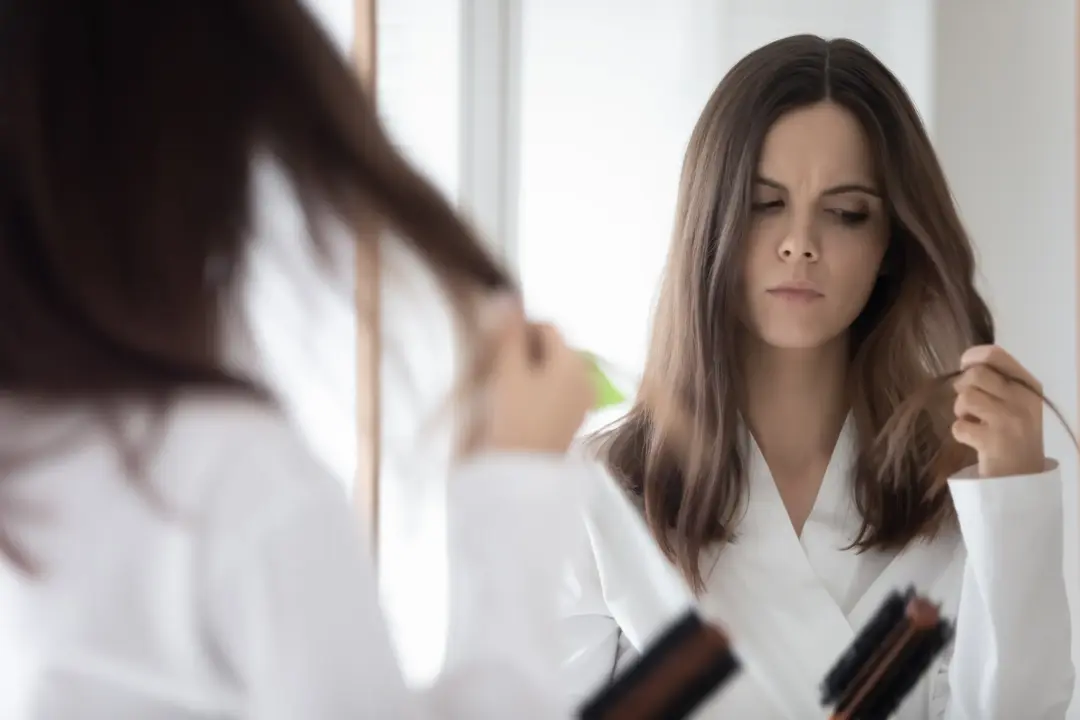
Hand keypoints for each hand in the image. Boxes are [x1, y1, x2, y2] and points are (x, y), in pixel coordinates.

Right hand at [478, 296, 594, 453]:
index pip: (548, 327)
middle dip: (526, 349)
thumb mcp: (507, 372)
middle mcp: (585, 378)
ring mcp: (582, 400)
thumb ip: (508, 332)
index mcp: (572, 362)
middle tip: (498, 366)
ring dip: (531, 368)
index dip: (520, 327)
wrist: (520, 476)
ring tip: (506, 386)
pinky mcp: (574, 419)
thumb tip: (508, 295)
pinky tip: (519, 403)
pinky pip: (557, 390)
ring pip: (554, 369)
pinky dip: (539, 388)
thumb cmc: (513, 420)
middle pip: (554, 348)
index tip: (495, 344)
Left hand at [952, 345, 1044, 477]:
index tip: (966, 369)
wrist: (1023, 477)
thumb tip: (966, 361)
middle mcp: (1022, 399)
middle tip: (970, 405)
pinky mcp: (994, 441)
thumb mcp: (1015, 402)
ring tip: (974, 422)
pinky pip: (959, 426)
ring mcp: (1009, 420)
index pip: (995, 354)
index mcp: (1028, 385)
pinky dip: (960, 433)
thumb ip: (996, 380)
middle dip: (963, 388)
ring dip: (961, 411)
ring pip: (965, 397)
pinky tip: (974, 440)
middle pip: (974, 374)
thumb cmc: (1013, 434)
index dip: (971, 358)